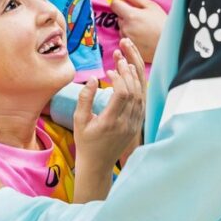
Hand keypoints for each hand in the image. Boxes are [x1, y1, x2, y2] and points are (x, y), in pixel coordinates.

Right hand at [73, 42, 144, 171]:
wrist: (97, 163)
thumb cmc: (85, 141)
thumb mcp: (79, 120)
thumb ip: (85, 98)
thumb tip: (92, 79)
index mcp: (110, 122)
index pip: (122, 94)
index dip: (119, 78)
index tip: (109, 70)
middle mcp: (126, 124)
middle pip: (134, 92)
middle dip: (128, 72)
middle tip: (120, 57)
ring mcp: (134, 125)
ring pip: (141, 96)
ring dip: (134, 78)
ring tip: (126, 63)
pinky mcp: (137, 126)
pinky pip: (142, 103)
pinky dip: (138, 88)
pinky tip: (131, 77)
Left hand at [110, 0, 166, 61]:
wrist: (170, 45)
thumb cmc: (163, 24)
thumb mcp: (151, 6)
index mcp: (130, 15)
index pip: (114, 4)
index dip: (119, 2)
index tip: (125, 4)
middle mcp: (125, 28)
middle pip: (119, 17)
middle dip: (127, 16)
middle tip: (142, 19)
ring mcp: (126, 39)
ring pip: (122, 28)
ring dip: (129, 27)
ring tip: (144, 29)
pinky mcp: (128, 48)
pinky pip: (125, 39)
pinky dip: (131, 37)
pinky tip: (142, 37)